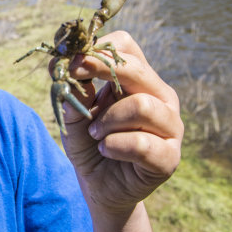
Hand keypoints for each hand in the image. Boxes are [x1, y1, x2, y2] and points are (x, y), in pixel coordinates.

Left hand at [57, 30, 182, 215]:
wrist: (99, 186)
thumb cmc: (90, 143)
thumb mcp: (74, 113)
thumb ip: (72, 90)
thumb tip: (60, 65)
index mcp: (140, 80)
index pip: (126, 45)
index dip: (97, 47)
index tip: (71, 60)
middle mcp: (161, 97)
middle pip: (135, 69)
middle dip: (98, 70)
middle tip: (73, 79)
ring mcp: (171, 126)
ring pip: (142, 105)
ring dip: (108, 120)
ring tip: (96, 134)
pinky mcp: (170, 156)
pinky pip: (142, 143)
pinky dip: (115, 146)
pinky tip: (106, 151)